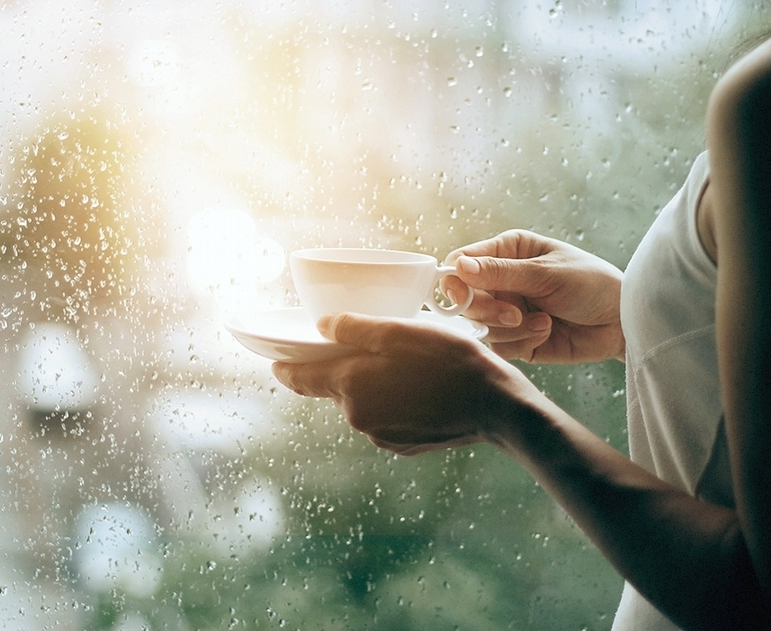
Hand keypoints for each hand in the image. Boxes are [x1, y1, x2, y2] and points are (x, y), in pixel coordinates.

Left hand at [271, 313, 533, 454]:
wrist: (496, 407)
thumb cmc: (451, 361)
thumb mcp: (402, 331)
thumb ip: (355, 328)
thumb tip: (321, 326)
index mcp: (350, 385)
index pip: (298, 378)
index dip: (284, 365)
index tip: (274, 358)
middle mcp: (358, 416)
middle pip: (335, 387)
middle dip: (345, 366)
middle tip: (374, 345)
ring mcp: (380, 435)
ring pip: (363, 401)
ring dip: (374, 383)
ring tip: (409, 364)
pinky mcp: (403, 445)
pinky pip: (386, 417)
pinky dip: (394, 401)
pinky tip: (422, 387)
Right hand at [443, 229, 624, 363]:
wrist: (622, 321)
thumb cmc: (591, 283)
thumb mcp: (546, 273)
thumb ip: (501, 272)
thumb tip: (458, 267)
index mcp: (506, 251)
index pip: (461, 263)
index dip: (455, 281)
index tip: (462, 296)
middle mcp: (502, 280)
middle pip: (465, 300)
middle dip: (488, 310)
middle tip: (512, 313)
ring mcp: (507, 310)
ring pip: (481, 326)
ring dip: (510, 328)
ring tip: (541, 322)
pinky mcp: (517, 339)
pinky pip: (500, 346)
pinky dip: (522, 341)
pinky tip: (546, 330)